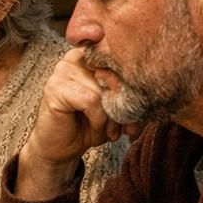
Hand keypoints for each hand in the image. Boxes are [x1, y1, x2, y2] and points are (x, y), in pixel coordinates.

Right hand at [17, 48, 133, 199]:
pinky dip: (98, 119)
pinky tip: (93, 126)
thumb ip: (129, 90)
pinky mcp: (55, 88)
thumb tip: (148, 88)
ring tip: (107, 128)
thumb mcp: (117, 105)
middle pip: (114, 74)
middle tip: (124, 125)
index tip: (134, 108)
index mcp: (91, 55)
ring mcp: (62, 71)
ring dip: (111, 116)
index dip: (131, 86)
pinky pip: (91, 100)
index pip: (122, 59)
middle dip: (123, 104)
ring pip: (104, 89)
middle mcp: (75, 57)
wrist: (62, 148)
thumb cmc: (88, 124)